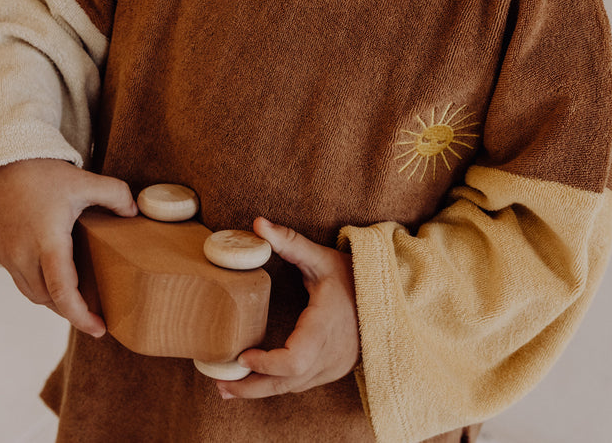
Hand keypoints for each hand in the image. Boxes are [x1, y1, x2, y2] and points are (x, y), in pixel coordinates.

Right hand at [0, 158, 136, 334]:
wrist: (1, 162)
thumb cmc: (42, 173)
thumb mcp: (84, 181)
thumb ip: (115, 195)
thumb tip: (136, 212)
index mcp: (47, 241)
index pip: (63, 291)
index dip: (81, 316)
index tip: (100, 328)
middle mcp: (24, 255)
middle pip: (49, 300)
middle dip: (73, 312)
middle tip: (98, 317)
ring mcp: (9, 257)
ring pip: (35, 295)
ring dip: (56, 303)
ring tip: (80, 303)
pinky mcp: (2, 254)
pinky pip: (23, 284)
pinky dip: (42, 291)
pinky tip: (59, 284)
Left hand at [216, 217, 360, 398]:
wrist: (392, 297)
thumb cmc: (354, 276)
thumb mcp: (322, 257)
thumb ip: (290, 242)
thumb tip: (257, 223)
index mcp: (327, 327)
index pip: (294, 359)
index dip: (265, 363)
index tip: (241, 356)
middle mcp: (332, 354)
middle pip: (286, 383)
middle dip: (251, 387)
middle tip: (219, 384)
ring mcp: (335, 366)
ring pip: (292, 387)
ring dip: (261, 389)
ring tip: (227, 386)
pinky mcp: (335, 370)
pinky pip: (301, 383)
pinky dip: (277, 384)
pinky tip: (256, 380)